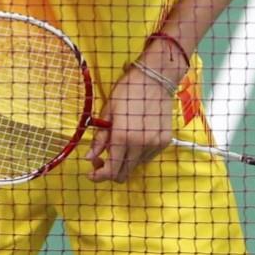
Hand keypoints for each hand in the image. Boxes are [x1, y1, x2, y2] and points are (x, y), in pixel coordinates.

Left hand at [86, 66, 175, 181]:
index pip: (111, 170)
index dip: (99, 176)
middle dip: (109, 171)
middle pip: (124, 174)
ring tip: (118, 145)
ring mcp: (155, 145)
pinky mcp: (164, 142)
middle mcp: (141, 145)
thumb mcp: (108, 111)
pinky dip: (137, 154)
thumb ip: (100, 138)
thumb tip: (89, 158)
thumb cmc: (126, 90)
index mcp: (123, 137)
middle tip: (101, 159)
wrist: (154, 79)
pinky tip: (132, 139)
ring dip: (124, 162)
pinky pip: (146, 157)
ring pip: (135, 166)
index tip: (91, 172)